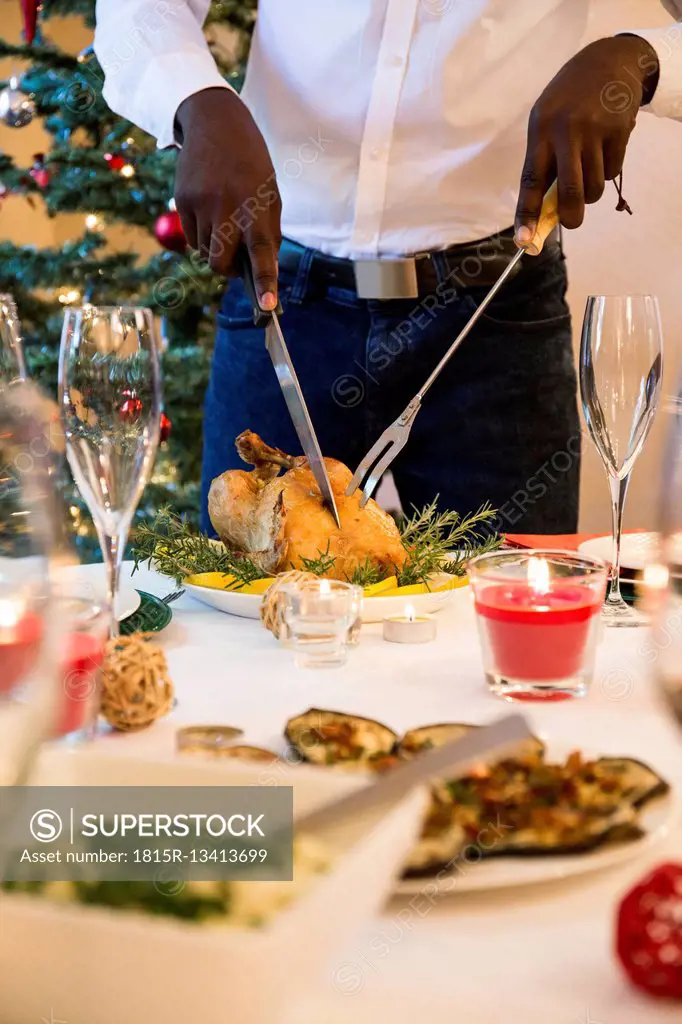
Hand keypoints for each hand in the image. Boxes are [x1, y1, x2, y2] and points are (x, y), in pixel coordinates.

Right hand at [174, 87, 280, 309]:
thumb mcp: (270, 195)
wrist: (215, 123)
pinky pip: (190, 236)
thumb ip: (266, 233)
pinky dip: (200, 235)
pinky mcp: (183, 200)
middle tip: (235, 258)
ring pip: (204, 253)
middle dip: (227, 269)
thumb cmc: (250, 165)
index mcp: (257, 208)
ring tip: (223, 222)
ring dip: (214, 249)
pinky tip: (208, 212)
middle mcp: (228, 209)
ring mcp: (202, 205)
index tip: (267, 306)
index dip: (265, 282)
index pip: (263, 253)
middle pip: (221, 264)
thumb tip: (258, 271)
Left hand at [515, 36, 658, 243]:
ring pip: (594, 187)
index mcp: (540, 128)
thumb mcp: (545, 120)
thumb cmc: (568, 99)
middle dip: (570, 216)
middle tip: (571, 222)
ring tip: (588, 169)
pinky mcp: (619, 131)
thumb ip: (543, 161)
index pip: (531, 179)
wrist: (608, 60)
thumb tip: (543, 210)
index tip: (523, 239)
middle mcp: (566, 130)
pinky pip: (612, 172)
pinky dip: (607, 170)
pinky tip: (604, 148)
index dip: (527, 213)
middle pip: (570, 192)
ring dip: (591, 191)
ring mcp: (595, 130)